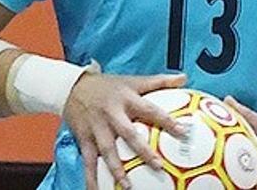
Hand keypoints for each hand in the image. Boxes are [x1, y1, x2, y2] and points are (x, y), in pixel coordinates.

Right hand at [64, 72, 187, 189]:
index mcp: (126, 99)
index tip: (182, 131)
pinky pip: (88, 161)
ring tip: (127, 185)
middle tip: (158, 166)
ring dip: (117, 169)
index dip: (166, 120)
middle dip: (142, 150)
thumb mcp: (133, 81)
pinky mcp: (84, 138)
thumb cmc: (108, 86)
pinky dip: (91, 178)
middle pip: (128, 133)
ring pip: (108, 150)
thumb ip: (159, 81)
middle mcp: (112, 114)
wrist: (72, 87)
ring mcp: (97, 127)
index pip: (149, 109)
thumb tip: (184, 78)